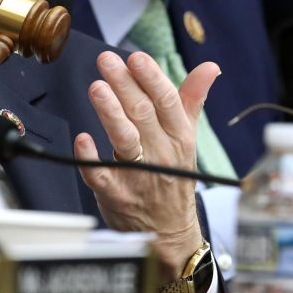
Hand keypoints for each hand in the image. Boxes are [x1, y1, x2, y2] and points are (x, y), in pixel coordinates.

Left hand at [74, 51, 219, 280]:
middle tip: (106, 61)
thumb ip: (192, 100)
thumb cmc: (174, 178)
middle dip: (124, 85)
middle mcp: (161, 154)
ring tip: (97, 88)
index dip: (152, 78)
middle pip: (142, 114)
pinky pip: (101, 174)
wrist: (170, 234)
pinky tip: (82, 139)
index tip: (137, 58)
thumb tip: (210, 67)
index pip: (167, 102)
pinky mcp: (116, 193)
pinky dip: (91, 157)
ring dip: (110, 112)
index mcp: (179, 137)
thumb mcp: (187, 138)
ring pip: (124, 139)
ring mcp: (138, 175)